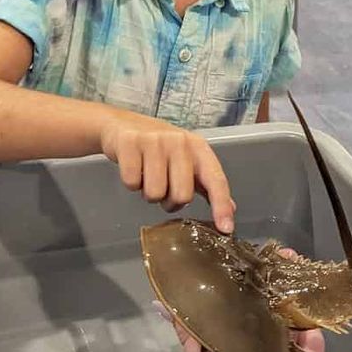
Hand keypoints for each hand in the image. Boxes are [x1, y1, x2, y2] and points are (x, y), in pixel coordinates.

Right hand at [98, 110, 235, 232]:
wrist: (121, 124)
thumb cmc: (156, 146)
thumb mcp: (185, 159)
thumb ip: (205, 184)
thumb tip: (229, 208)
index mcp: (197, 147)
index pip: (215, 180)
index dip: (221, 206)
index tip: (225, 228)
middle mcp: (179, 142)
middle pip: (182, 195)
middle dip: (170, 201)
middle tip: (163, 188)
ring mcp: (154, 141)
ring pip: (155, 193)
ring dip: (148, 193)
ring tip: (146, 176)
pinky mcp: (130, 143)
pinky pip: (132, 183)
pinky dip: (131, 183)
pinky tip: (133, 168)